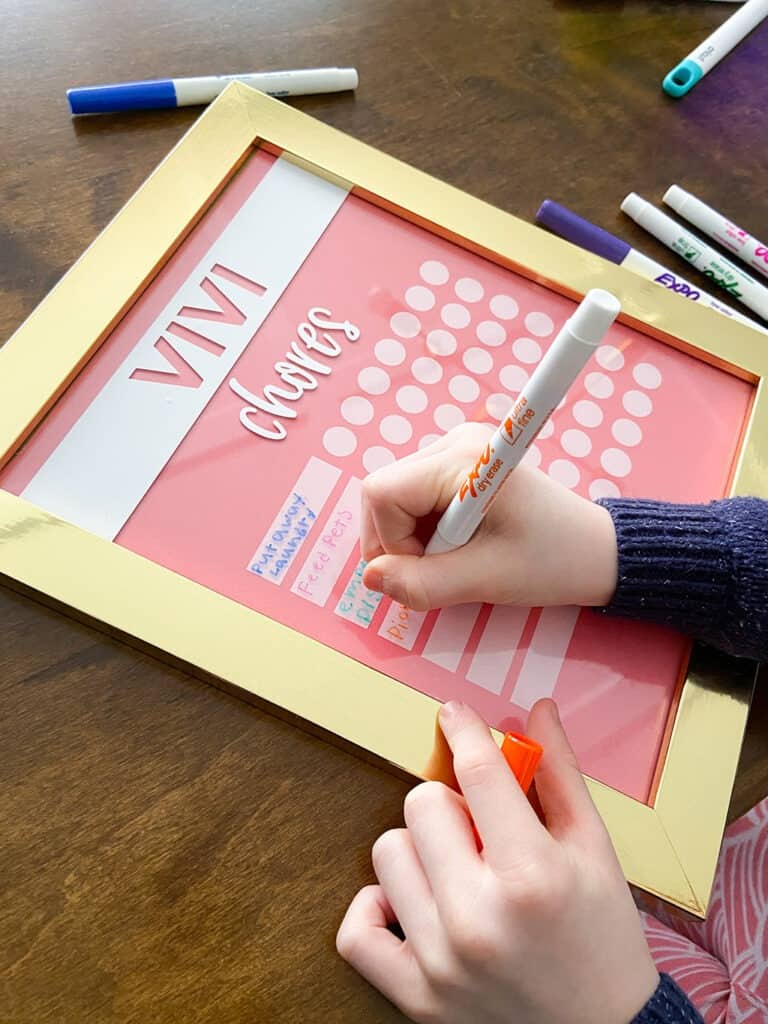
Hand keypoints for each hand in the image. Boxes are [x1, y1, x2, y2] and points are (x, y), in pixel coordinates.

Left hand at [337, 701, 657, 1023]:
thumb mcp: (594, 848)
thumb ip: (561, 774)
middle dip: (452, 803)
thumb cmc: (603, 935)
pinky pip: (356, 930)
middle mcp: (479, 919)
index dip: (463, 729)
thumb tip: (538, 709)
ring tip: (458, 870)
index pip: (477, 772)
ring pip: (388, 853)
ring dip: (420, 851)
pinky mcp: (417, 998)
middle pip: (421, 804)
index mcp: (532, 876)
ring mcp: (441, 963)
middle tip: (481, 828)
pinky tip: (413, 902)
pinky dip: (377, 907)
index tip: (454, 714)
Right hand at [360, 423, 617, 610]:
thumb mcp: (485, 579)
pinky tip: (460, 544)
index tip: (431, 568)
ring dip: (411, 539)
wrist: (597, 551)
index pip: (381, 492)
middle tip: (443, 567)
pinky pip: (412, 499)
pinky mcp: (457, 465)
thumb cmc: (551, 561)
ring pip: (394, 498)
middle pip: (382, 493)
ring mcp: (455, 450)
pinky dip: (423, 531)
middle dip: (398, 541)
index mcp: (463, 460)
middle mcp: (454, 442)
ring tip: (459, 556)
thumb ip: (422, 583)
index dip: (390, 540)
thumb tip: (370, 578)